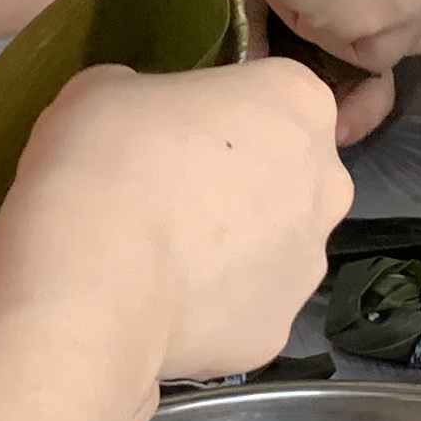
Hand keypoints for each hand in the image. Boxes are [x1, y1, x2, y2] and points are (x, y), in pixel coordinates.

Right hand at [0, 58, 351, 382]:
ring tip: (159, 261)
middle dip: (242, 183)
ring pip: (275, 247)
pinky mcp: (277, 332)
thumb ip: (149, 98)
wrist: (94, 279)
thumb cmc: (107, 157)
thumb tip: (147, 126)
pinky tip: (160, 306)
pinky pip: (245, 309)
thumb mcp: (108, 88)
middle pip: (290, 175)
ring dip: (232, 250)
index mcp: (297, 103)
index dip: (223, 112)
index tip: (176, 131)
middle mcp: (326, 184)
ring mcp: (309, 263)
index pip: (276, 95)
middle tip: (169, 194)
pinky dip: (211, 308)